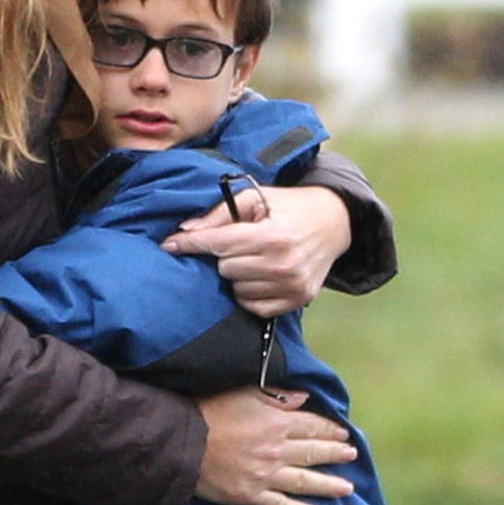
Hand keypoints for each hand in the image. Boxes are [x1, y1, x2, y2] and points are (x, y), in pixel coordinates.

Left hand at [166, 182, 354, 317]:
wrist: (334, 222)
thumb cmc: (288, 207)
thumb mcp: (255, 197)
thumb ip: (219, 213)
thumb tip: (185, 232)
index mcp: (273, 235)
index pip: (218, 243)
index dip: (190, 244)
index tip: (169, 245)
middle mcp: (284, 263)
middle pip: (225, 268)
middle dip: (226, 255)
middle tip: (241, 243)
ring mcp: (293, 285)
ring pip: (237, 289)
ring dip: (238, 275)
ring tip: (254, 258)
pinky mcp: (298, 299)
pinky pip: (254, 307)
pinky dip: (250, 293)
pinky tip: (259, 276)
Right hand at [195, 385, 356, 504]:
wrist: (179, 441)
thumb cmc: (207, 410)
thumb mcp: (243, 392)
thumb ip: (276, 396)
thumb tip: (304, 399)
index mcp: (276, 423)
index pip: (312, 427)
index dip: (329, 431)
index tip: (343, 434)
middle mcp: (276, 451)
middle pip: (313, 453)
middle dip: (335, 454)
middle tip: (351, 456)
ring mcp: (265, 476)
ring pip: (305, 481)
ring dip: (328, 485)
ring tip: (347, 489)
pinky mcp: (250, 495)